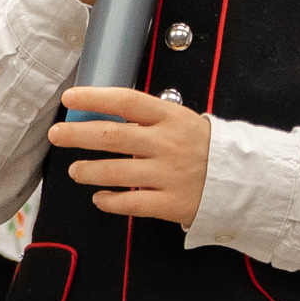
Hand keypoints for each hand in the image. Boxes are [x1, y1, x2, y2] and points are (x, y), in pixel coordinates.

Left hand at [51, 85, 211, 228]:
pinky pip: (130, 203)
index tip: (70, 97)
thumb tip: (100, 115)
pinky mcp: (170, 203)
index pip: (125, 101)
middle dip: (77, 134)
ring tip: (75, 170)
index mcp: (169, 117)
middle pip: (112, 136)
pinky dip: (109, 201)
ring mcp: (168, 174)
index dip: (94, 97)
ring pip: (115, 172)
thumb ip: (147, 120)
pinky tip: (99, 197)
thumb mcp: (180, 121)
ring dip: (88, 171)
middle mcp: (166, 144)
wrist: (242, 178)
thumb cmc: (203, 147)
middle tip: (57, 134)